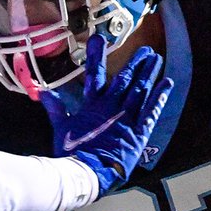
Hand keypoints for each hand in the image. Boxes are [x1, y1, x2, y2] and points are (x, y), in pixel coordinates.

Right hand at [42, 34, 172, 193]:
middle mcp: (111, 107)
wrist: (86, 173)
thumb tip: (43, 91)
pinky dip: (159, 96)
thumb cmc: (71, 153)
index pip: (94, 74)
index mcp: (92, 105)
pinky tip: (167, 83)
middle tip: (145, 50)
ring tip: (156, 59)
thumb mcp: (61, 128)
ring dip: (149, 74)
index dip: (96, 55)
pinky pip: (151, 111)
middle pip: (125, 79)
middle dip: (135, 63)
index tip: (99, 38)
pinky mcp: (139, 132)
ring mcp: (126, 118)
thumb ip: (55, 108)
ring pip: (140, 90)